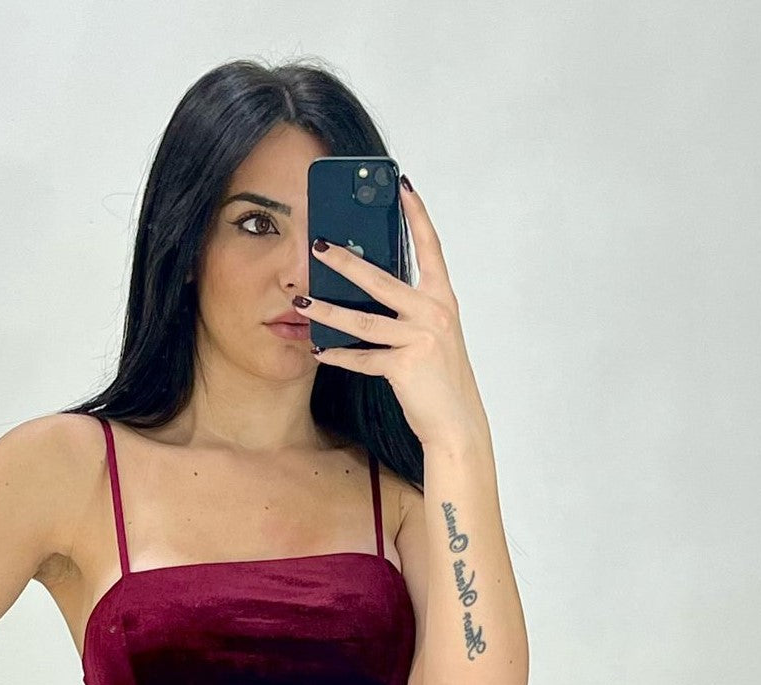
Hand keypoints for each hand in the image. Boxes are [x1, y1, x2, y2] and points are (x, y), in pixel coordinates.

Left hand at [302, 175, 490, 452]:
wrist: (456, 421)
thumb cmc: (440, 377)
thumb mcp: (433, 334)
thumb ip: (410, 309)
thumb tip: (372, 288)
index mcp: (442, 299)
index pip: (430, 248)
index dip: (417, 216)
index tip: (403, 186)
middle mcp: (434, 313)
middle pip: (381, 280)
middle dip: (346, 262)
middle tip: (318, 245)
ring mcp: (420, 338)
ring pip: (363, 321)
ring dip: (329, 312)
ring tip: (304, 302)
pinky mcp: (405, 365)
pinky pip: (363, 358)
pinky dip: (339, 356)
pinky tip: (318, 351)